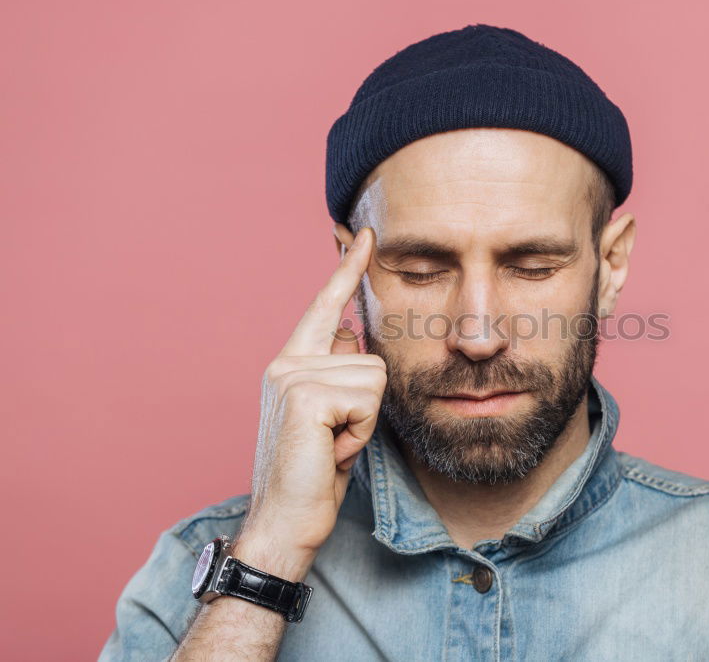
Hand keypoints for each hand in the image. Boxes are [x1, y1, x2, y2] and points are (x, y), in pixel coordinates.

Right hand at [237, 227, 384, 577]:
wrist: (285, 520)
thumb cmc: (312, 473)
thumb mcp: (328, 417)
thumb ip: (333, 371)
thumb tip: (347, 331)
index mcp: (290, 364)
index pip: (323, 307)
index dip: (346, 270)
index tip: (363, 235)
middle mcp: (286, 363)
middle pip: (371, 356)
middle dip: (368, 407)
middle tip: (336, 439)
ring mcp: (291, 376)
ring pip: (375, 377)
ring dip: (364, 422)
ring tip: (332, 445)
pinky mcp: (305, 395)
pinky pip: (368, 399)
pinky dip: (359, 433)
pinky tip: (330, 451)